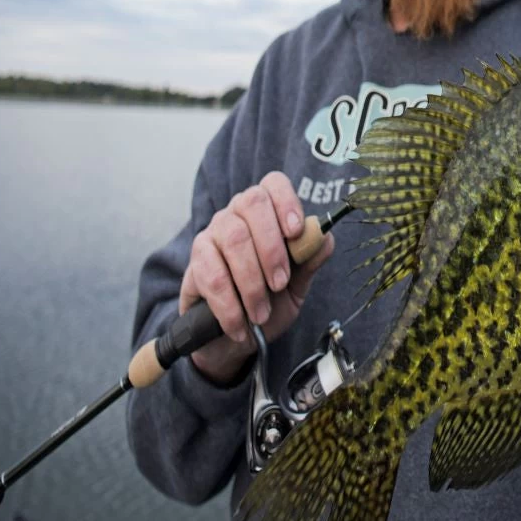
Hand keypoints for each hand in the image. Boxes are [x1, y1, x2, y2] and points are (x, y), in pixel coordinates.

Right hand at [180, 171, 334, 385]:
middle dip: (272, 247)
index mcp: (267, 210)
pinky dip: (230, 305)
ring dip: (252, 282)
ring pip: (234, 239)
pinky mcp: (194, 262)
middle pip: (253, 204)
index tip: (296, 231)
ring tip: (261, 313)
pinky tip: (240, 324)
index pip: (274, 184)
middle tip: (280, 283)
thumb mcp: (297, 283)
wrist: (233, 337)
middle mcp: (236, 213)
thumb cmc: (269, 300)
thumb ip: (310, 259)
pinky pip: (212, 275)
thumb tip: (325, 238)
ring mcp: (212, 234)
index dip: (286, 201)